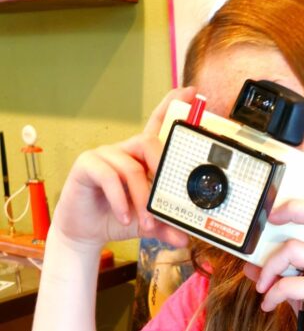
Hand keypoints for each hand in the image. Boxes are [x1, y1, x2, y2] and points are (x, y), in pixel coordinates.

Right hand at [51, 86, 196, 250]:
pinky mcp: (86, 166)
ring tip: (147, 223)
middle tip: (171, 196)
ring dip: (143, 197)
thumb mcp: (146, 224)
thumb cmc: (116, 218)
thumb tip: (183, 237)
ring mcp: (104, 156)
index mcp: (141, 158)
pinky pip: (108, 177)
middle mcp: (124, 151)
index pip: (157, 126)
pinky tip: (125, 218)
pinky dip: (120, 200)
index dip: (171, 107)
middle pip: (148, 143)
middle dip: (163, 168)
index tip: (191, 93)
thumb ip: (165, 226)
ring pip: (130, 167)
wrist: (85, 233)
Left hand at [243, 157, 303, 330]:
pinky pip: (285, 282)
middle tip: (272, 216)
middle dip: (293, 207)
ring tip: (263, 286)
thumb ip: (282, 275)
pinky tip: (269, 306)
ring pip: (292, 248)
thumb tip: (248, 265)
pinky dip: (271, 294)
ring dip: (269, 267)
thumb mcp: (302, 294)